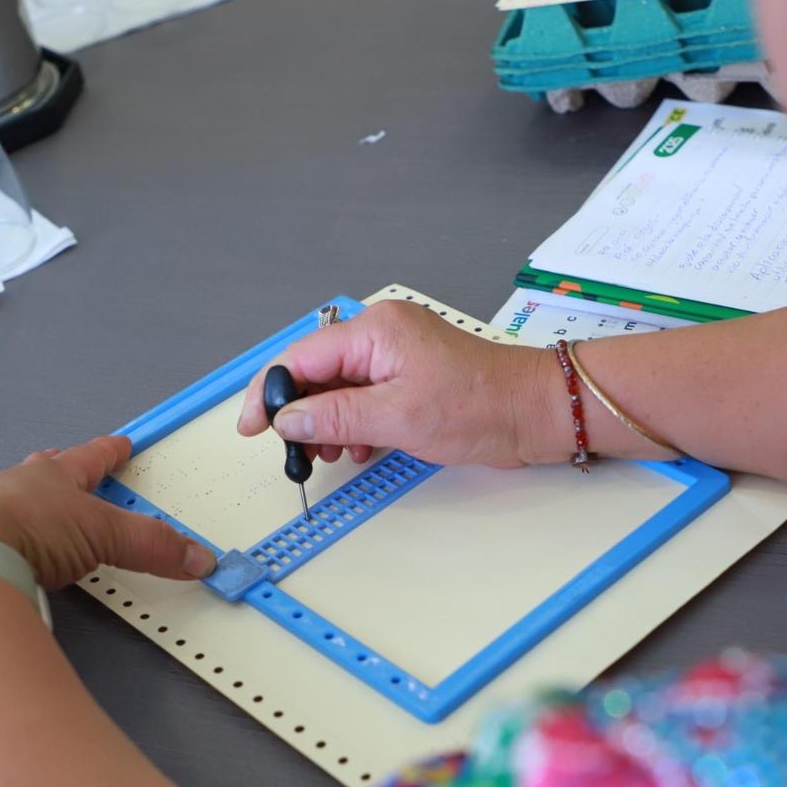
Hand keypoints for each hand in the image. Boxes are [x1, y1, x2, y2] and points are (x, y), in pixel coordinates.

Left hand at [0, 436, 216, 589]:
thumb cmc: (35, 528)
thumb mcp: (104, 535)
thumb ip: (152, 546)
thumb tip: (205, 559)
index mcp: (53, 477)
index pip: (90, 459)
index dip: (108, 453)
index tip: (121, 442)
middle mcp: (15, 487)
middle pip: (41, 470)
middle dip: (56, 467)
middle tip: (61, 460)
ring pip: (8, 499)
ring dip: (22, 502)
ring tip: (29, 509)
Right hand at [236, 300, 559, 467]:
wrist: (534, 412)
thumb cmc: (480, 406)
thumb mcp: (396, 417)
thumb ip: (334, 417)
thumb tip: (286, 420)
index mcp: (374, 331)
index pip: (300, 357)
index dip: (270, 393)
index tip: (252, 427)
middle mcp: (382, 335)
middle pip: (317, 371)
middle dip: (302, 412)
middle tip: (299, 452)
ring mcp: (397, 355)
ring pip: (339, 387)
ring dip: (329, 422)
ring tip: (333, 455)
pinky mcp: (412, 376)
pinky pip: (366, 396)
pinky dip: (355, 423)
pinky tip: (360, 448)